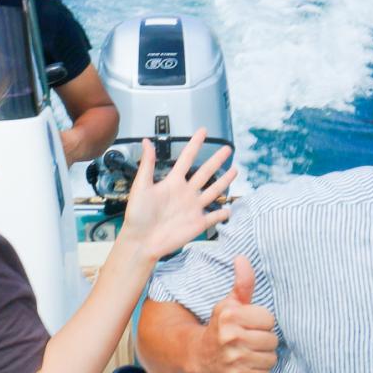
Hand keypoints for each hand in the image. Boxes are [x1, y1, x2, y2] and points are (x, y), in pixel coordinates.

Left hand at [119, 129, 234, 261]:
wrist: (141, 242)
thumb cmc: (137, 215)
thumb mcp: (141, 187)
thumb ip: (147, 164)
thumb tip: (146, 141)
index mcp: (173, 182)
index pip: (187, 158)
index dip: (195, 144)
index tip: (203, 131)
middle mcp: (185, 193)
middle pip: (205, 172)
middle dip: (216, 160)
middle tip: (227, 148)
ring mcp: (193, 208)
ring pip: (213, 191)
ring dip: (224, 182)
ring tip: (235, 171)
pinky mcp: (198, 224)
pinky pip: (213, 217)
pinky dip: (222, 214)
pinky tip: (230, 209)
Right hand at [194, 255, 277, 372]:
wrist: (198, 355)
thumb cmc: (220, 326)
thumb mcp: (230, 303)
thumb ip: (242, 283)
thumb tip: (242, 258)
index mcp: (230, 316)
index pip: (269, 318)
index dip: (262, 321)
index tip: (250, 323)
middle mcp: (231, 338)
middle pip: (272, 339)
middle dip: (264, 339)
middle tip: (250, 339)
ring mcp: (234, 361)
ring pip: (271, 358)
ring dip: (263, 356)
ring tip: (249, 351)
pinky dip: (259, 371)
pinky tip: (247, 365)